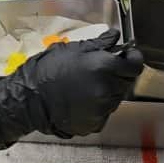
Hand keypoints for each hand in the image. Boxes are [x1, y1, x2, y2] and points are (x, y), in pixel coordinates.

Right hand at [0, 28, 142, 152]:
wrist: (28, 99)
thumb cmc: (46, 71)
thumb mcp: (73, 49)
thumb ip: (99, 44)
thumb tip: (115, 38)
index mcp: (105, 68)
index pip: (135, 65)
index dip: (132, 59)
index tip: (127, 56)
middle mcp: (108, 90)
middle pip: (127, 82)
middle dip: (118, 75)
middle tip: (101, 71)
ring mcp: (102, 109)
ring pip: (116, 98)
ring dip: (108, 91)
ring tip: (87, 86)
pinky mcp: (95, 124)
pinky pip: (104, 113)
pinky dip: (98, 107)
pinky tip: (82, 100)